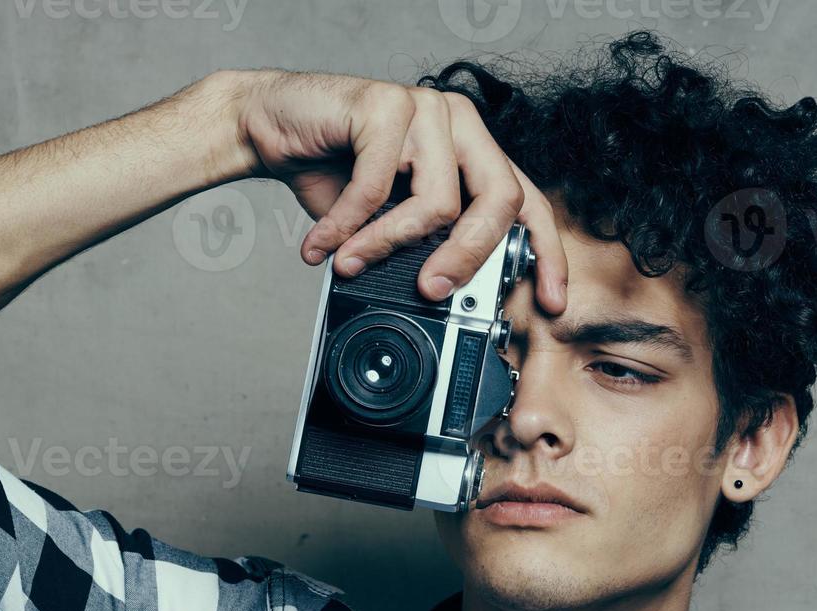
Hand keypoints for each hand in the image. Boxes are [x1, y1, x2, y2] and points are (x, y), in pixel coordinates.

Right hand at [219, 67, 567, 311]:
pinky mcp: (386, 104)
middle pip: (498, 199)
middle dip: (468, 258)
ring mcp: (426, 108)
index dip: (545, 253)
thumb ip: (422, 244)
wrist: (268, 125)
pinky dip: (346, 227)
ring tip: (349, 263)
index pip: (526, 200)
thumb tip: (446, 295)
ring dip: (384, 246)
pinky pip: (377, 188)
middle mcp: (458, 123)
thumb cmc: (329, 170)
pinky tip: (323, 243)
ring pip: (437, 202)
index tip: (549, 300)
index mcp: (470, 150)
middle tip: (432, 292)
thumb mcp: (387, 219)